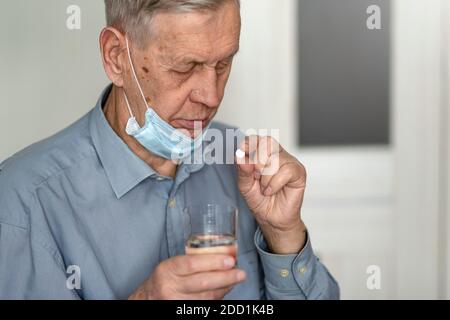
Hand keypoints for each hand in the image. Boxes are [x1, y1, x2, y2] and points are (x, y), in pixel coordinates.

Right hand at [128, 255, 245, 299]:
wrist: (148, 299)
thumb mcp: (172, 265)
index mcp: (168, 269)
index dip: (213, 262)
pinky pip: (205, 305)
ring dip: (225, 288)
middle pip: (203, 283)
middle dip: (226, 277)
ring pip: (207, 297)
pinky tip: (225, 290)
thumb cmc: (165, 278)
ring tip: (236, 280)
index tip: (230, 260)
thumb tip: (222, 255)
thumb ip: (192, 260)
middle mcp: (170, 287)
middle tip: (241, 273)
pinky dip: (218, 297)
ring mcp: (176, 302)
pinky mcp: (183, 312)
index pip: (192, 264)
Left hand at [236, 136, 306, 253]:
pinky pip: (286, 171)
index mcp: (263, 153)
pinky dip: (275, 183)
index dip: (248, 143)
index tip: (242, 152)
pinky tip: (271, 191)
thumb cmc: (260, 200)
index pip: (256, 138)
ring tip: (265, 188)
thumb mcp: (245, 186)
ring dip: (265, 178)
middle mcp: (277, 154)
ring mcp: (289, 161)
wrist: (272, 219)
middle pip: (266, 143)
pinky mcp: (299, 172)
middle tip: (256, 177)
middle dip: (257, 162)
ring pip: (275, 159)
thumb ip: (242, 171)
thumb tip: (239, 155)